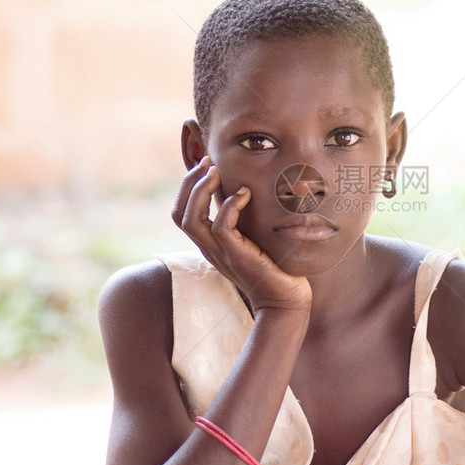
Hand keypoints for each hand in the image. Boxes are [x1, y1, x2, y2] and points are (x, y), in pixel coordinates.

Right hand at [172, 157, 311, 312]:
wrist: (285, 301)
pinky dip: (229, 207)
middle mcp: (208, 249)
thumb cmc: (274, 268)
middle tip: (208, 162)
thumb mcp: (253, 239)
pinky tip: (245, 194)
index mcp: (209, 244)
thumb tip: (249, 192)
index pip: (181, 213)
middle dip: (189, 183)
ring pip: (191, 220)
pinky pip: (221, 228)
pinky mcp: (237, 257)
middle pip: (179, 214)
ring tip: (216, 172)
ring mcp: (220, 254)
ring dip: (200, 191)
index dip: (187, 187)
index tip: (205, 165)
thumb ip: (244, 222)